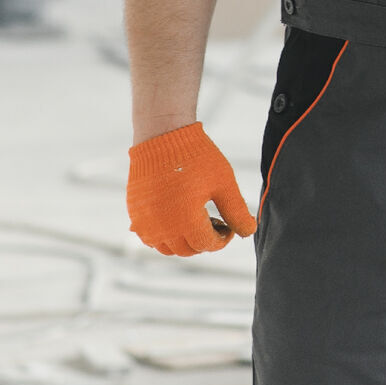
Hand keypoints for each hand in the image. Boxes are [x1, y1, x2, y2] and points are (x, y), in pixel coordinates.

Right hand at [126, 122, 256, 254]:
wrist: (163, 135)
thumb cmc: (196, 157)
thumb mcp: (224, 183)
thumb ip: (237, 212)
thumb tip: (249, 233)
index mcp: (186, 221)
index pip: (208, 244)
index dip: (223, 238)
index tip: (230, 225)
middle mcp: (162, 227)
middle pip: (188, 249)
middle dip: (205, 240)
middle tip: (215, 222)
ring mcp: (145, 222)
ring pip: (168, 248)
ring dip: (184, 241)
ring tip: (197, 221)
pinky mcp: (135, 214)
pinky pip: (150, 238)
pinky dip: (164, 236)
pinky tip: (177, 220)